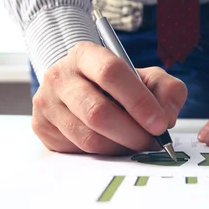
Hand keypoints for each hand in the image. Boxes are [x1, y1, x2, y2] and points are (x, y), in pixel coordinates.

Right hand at [31, 42, 186, 154]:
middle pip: (97, 111)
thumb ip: (166, 90)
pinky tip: (114, 145)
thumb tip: (166, 116)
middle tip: (151, 142)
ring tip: (135, 143)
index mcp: (85, 54)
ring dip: (120, 147)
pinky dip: (103, 154)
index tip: (159, 123)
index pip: (111, 72)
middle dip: (132, 132)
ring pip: (88, 137)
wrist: (79, 88)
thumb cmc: (117, 84)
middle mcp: (60, 75)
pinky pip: (77, 150)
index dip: (138, 100)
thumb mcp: (146, 78)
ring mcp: (47, 103)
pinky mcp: (42, 127)